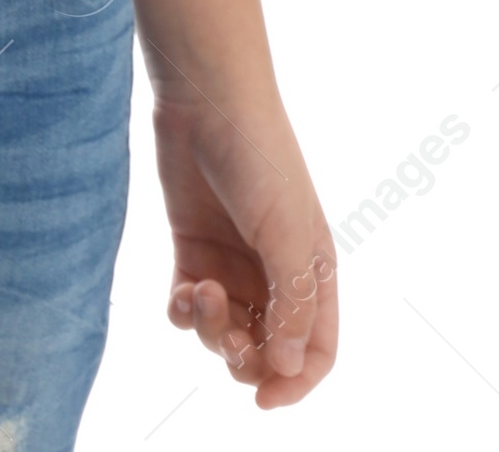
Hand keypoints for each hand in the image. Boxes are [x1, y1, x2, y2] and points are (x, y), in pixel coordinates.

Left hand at [154, 88, 337, 407]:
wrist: (204, 99)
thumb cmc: (258, 157)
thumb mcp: (285, 232)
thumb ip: (292, 304)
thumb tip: (288, 368)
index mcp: (313, 271)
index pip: (316, 351)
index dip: (296, 383)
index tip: (264, 399)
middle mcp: (274, 273)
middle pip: (267, 351)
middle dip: (245, 358)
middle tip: (227, 336)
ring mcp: (232, 263)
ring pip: (225, 332)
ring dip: (211, 330)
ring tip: (200, 292)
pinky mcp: (192, 249)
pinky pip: (188, 307)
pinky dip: (183, 311)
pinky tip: (182, 289)